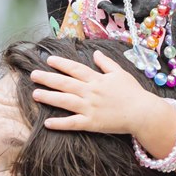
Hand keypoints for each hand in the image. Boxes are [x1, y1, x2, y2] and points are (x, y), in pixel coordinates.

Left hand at [30, 48, 159, 136]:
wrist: (143, 113)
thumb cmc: (133, 92)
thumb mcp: (120, 73)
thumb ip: (106, 63)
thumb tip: (95, 53)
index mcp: (97, 79)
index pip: (75, 69)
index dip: (61, 64)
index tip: (48, 60)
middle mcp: (91, 92)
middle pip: (65, 83)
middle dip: (48, 78)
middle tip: (33, 75)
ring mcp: (90, 108)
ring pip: (65, 101)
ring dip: (49, 97)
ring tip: (35, 94)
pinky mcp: (92, 123)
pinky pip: (73, 123)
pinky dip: (60, 123)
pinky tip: (47, 123)